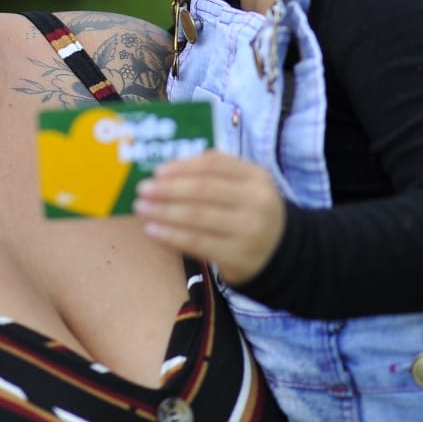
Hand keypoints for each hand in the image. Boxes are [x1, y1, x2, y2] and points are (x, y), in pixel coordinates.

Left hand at [133, 151, 285, 285]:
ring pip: (197, 217)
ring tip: (141, 209)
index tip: (157, 171)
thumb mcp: (244, 185)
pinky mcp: (238, 256)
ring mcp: (248, 230)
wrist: (281, 253)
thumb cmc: (249, 211)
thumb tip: (168, 169)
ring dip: (163, 212)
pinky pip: (197, 243)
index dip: (183, 166)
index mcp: (256, 176)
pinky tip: (152, 230)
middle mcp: (255, 201)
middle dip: (168, 189)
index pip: (214, 164)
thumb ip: (214, 172)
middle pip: (203, 190)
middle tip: (142, 190)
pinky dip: (170, 236)